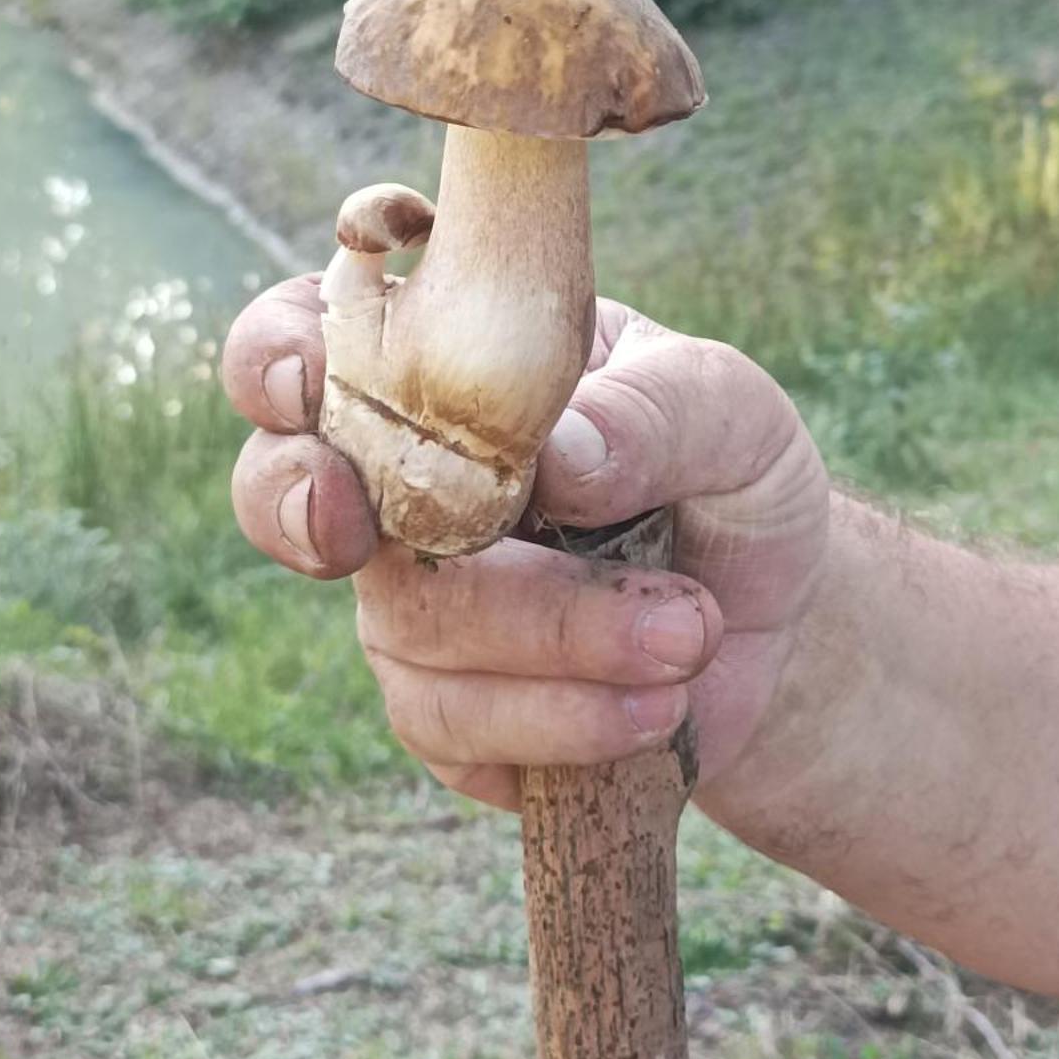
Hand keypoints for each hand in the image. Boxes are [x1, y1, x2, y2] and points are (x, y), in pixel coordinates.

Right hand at [223, 269, 830, 819]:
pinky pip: (455, 727)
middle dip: (303, 509)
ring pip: (406, 625)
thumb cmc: (732, 473)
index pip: (306, 332)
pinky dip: (565, 722)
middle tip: (359, 532)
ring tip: (687, 634)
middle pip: (279, 489)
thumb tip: (562, 455)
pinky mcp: (447, 712)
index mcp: (443, 364)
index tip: (311, 384)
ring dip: (555, 637)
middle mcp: (398, 479)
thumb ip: (657, 412)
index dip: (277, 354)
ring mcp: (410, 600)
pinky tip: (658, 704)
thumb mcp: (733, 411)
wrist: (781, 618)